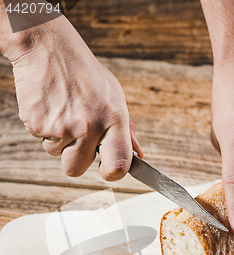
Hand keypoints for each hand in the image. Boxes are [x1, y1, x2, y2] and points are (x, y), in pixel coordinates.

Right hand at [6, 16, 141, 180]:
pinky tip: (49, 105)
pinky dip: (43, 126)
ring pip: (55, 154)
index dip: (111, 173)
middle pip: (76, 169)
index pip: (119, 165)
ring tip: (62, 110)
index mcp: (114, 120)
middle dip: (73, 159)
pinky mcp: (39, 123)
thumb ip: (126, 129)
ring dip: (57, 139)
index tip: (106, 170)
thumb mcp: (114, 96)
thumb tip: (138, 155)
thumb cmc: (85, 73)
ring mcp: (63, 126)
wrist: (48, 47)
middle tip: (75, 136)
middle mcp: (90, 126)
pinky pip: (40, 139)